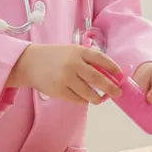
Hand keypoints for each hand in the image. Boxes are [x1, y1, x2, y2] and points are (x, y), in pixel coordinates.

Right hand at [8, 44, 122, 104]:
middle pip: (98, 79)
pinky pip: (77, 99)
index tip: (120, 75)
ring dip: (98, 98)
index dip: (113, 68)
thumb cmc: (56, 56)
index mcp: (78, 51)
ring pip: (89, 93)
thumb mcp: (72, 51)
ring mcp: (66, 79)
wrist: (30, 63)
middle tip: (118, 93)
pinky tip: (85, 99)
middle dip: (111, 88)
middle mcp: (73, 64)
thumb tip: (109, 74)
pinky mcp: (59, 91)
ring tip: (102, 99)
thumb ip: (88, 60)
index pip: (101, 59)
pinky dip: (84, 100)